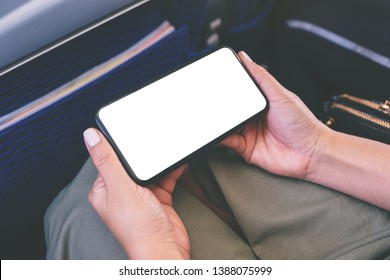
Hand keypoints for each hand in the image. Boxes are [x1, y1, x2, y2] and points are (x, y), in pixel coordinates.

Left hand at [83, 128, 189, 258]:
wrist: (165, 249)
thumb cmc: (139, 228)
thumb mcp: (121, 188)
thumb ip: (107, 161)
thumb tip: (90, 136)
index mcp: (104, 189)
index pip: (107, 159)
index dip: (117, 146)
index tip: (127, 131)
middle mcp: (121, 192)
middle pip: (131, 164)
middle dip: (142, 154)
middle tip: (150, 140)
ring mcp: (141, 196)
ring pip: (149, 170)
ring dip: (157, 162)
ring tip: (165, 150)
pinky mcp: (157, 198)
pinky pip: (164, 178)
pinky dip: (170, 171)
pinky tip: (176, 163)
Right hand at [222, 52, 328, 178]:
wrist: (310, 154)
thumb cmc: (303, 124)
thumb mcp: (280, 94)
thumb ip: (261, 77)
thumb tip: (245, 58)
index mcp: (262, 101)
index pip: (240, 90)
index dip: (228, 85)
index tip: (217, 78)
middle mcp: (254, 116)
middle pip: (231, 108)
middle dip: (221, 104)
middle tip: (212, 99)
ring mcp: (249, 132)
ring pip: (227, 124)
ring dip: (219, 121)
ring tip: (213, 115)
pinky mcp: (245, 147)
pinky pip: (228, 141)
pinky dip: (221, 137)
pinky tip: (220, 131)